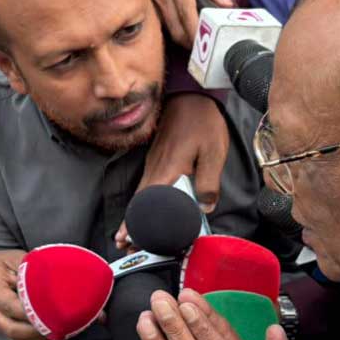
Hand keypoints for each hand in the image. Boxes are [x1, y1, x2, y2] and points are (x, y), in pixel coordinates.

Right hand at [0, 250, 50, 339]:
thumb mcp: (11, 258)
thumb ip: (30, 267)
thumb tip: (54, 274)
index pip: (13, 307)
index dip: (34, 312)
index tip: (53, 310)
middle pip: (14, 330)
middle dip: (39, 331)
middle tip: (60, 324)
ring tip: (59, 331)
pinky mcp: (4, 329)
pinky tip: (51, 337)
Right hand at [115, 94, 227, 249]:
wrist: (191, 95)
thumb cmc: (204, 123)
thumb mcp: (214, 152)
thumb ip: (209, 182)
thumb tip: (204, 208)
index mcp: (169, 170)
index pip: (149, 203)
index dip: (140, 223)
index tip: (132, 239)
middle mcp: (156, 169)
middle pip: (139, 202)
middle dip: (131, 224)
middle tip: (124, 244)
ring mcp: (153, 163)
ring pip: (140, 194)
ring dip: (133, 214)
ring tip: (127, 234)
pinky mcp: (156, 158)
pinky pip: (145, 184)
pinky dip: (139, 201)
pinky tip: (140, 208)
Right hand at [138, 0, 232, 47]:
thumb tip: (226, 3)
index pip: (187, 11)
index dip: (195, 31)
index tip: (205, 43)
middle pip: (177, 28)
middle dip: (191, 43)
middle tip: (205, 47)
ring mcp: (152, 2)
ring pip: (169, 31)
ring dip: (183, 41)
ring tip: (197, 43)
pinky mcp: (147, 8)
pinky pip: (161, 27)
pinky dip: (173, 33)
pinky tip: (183, 34)